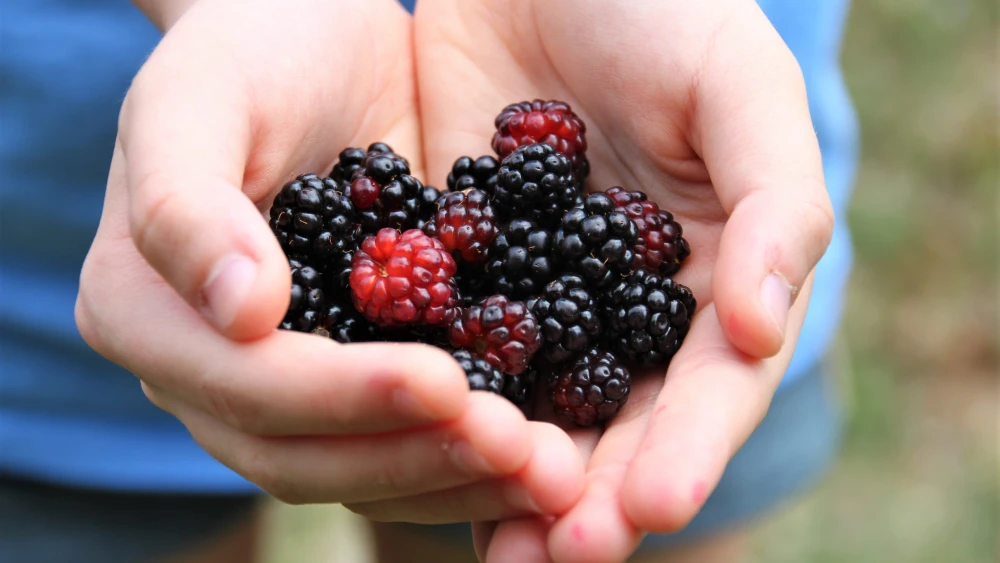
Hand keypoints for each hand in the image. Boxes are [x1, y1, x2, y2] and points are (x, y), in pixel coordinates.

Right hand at [75, 0, 583, 521]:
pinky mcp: (362, 372)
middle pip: (305, 457)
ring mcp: (290, 383)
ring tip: (551, 469)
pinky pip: (411, 436)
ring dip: (459, 478)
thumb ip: (186, 202)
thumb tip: (239, 313)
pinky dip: (474, 455)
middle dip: (416, 458)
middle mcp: (213, 371)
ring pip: (364, 468)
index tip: (445, 383)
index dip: (343, 399)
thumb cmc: (249, 50)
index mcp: (147, 316)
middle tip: (521, 450)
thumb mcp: (198, 96)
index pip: (247, 388)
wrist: (317, 40)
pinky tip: (547, 448)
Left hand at [414, 0, 833, 558]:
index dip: (684, 451)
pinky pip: (451, 349)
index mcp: (712, 279)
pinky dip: (437, 408)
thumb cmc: (664, 11)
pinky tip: (408, 455)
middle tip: (561, 554)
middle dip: (595, 495)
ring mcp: (540, 298)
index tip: (646, 508)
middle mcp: (627, 308)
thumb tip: (766, 327)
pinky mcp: (459, 271)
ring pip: (534, 409)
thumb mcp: (740, 88)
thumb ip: (776, 202)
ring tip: (497, 549)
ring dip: (513, 482)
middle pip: (619, 424)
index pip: (708, 387)